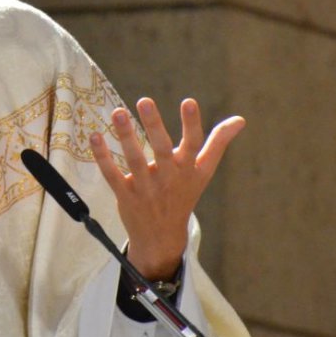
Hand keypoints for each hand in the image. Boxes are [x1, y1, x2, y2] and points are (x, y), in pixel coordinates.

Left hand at [90, 97, 243, 279]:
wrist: (162, 236)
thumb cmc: (184, 194)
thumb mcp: (204, 171)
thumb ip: (218, 143)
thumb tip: (241, 120)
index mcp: (188, 169)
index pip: (193, 144)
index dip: (192, 123)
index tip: (188, 101)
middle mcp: (168, 177)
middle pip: (161, 149)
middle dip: (154, 126)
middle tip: (144, 101)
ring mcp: (146, 187)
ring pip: (135, 160)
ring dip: (126, 136)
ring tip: (117, 112)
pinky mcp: (125, 195)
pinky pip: (112, 174)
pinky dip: (102, 157)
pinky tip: (95, 136)